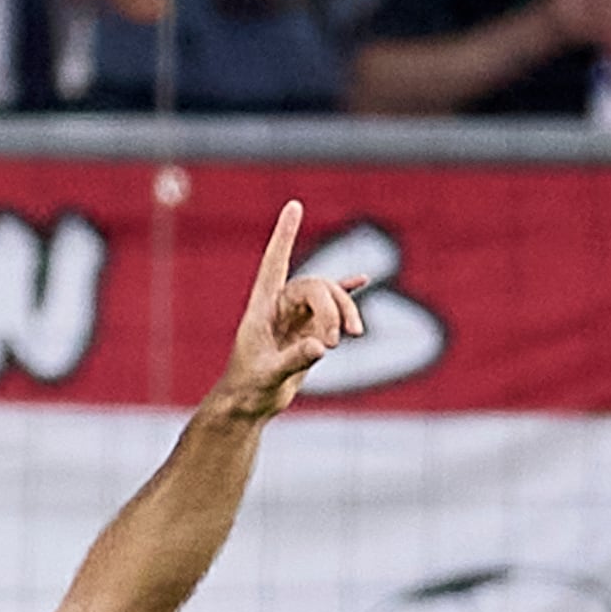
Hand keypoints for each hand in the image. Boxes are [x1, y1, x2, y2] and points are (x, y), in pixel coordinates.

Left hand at [206, 197, 368, 420]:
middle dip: (333, 308)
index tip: (294, 205)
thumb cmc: (248, 390)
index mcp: (262, 307)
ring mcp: (296, 317)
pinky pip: (332, 306)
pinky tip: (362, 280)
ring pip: (329, 298)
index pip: (275, 263)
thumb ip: (294, 360)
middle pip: (315, 287)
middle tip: (335, 343)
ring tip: (353, 337)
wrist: (248, 405)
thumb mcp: (268, 377)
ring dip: (345, 312)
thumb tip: (322, 346)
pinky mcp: (310, 331)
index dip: (285, 235)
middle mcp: (280, 306)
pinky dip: (346, 296)